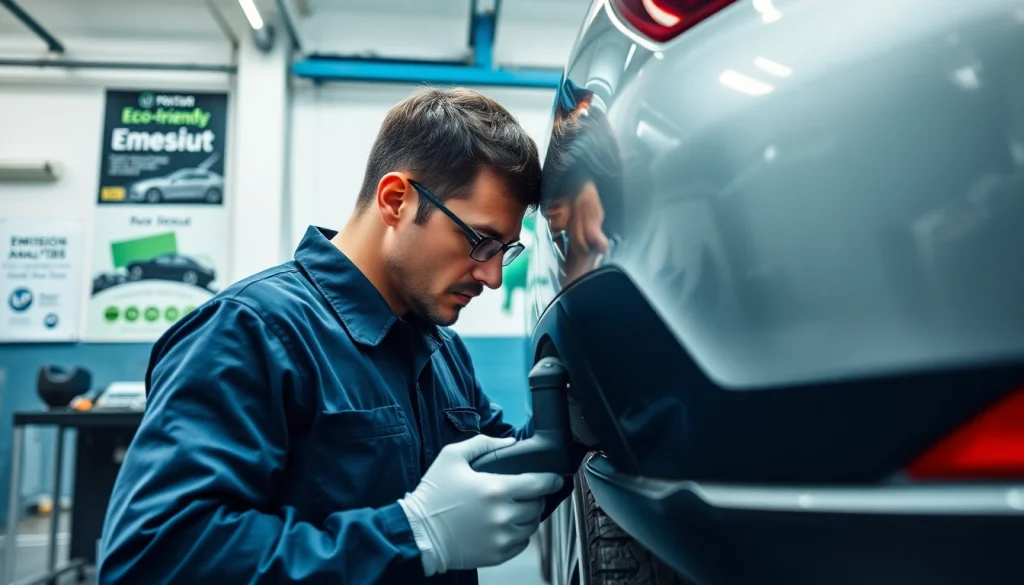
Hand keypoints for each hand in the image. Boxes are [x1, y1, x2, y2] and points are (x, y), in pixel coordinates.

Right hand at [398, 434, 564, 574]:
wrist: (418, 532)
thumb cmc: (433, 494)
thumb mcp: (452, 457)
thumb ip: (483, 444)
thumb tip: (510, 443)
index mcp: (496, 489)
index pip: (539, 484)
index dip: (551, 480)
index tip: (555, 478)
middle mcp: (503, 515)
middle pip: (538, 506)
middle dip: (535, 497)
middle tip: (525, 493)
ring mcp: (501, 538)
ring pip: (532, 526)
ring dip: (528, 516)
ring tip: (514, 509)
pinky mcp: (497, 555)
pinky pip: (521, 544)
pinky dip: (519, 534)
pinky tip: (505, 526)